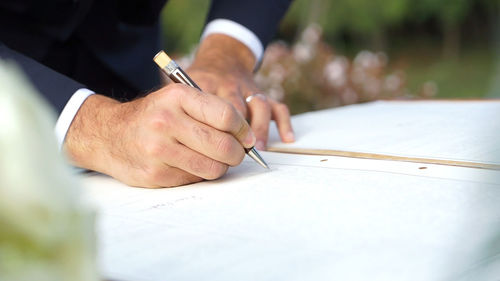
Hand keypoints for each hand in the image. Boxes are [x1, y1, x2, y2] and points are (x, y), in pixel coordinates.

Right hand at [64, 84, 255, 187]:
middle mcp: (166, 122)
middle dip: (238, 153)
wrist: (109, 134)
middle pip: (224, 146)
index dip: (243, 130)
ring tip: (215, 159)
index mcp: (177, 98)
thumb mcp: (176, 100)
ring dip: (221, 166)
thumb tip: (248, 137)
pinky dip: (200, 173)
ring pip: (213, 168)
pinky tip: (190, 164)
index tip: (246, 137)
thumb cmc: (153, 116)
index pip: (226, 116)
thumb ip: (210, 111)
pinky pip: (195, 179)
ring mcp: (159, 150)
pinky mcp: (155, 174)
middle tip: (236, 153)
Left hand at [186, 34, 293, 149]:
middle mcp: (228, 85)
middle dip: (236, 133)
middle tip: (234, 155)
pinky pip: (277, 106)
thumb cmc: (197, 85)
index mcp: (204, 85)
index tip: (210, 151)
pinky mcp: (262, 94)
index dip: (211, 132)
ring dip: (259, 128)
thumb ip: (179, 114)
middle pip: (235, 108)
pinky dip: (284, 122)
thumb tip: (178, 149)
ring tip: (257, 148)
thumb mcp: (179, 91)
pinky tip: (288, 138)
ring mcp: (248, 88)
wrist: (221, 58)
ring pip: (258, 105)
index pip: (208, 109)